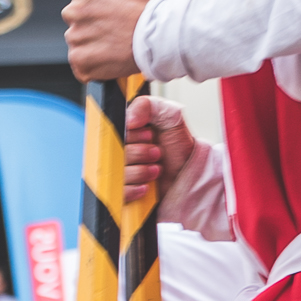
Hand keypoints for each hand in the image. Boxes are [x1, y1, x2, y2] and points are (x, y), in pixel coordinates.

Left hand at [63, 0, 168, 83]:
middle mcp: (74, 11)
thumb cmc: (153, 9)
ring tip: (115, 46)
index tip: (107, 11)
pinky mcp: (79, 60)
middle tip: (112, 29)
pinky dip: (93, 65)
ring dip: (92, 45)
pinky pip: (81, 64)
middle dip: (90, 25)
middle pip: (76, 20)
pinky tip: (110, 60)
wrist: (157, 37)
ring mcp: (75, 37)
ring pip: (79, 42)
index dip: (96, 5)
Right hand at [120, 94, 198, 208]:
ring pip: (114, 174)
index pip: (110, 133)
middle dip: (139, 153)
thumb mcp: (170, 117)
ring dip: (139, 172)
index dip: (131, 136)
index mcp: (123, 133)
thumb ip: (150, 106)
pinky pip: (115, 194)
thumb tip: (129, 118)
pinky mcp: (119, 194)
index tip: (148, 135)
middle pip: (110, 154)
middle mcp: (116, 153)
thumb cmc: (178, 149)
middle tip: (156, 152)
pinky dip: (133, 190)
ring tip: (155, 169)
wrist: (189, 175)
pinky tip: (146, 186)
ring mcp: (116, 174)